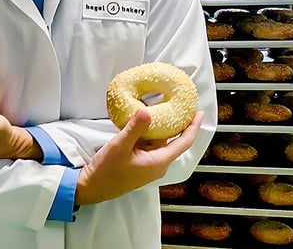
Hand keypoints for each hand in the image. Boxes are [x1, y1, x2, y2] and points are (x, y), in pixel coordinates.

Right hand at [74, 109, 203, 205]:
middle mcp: (158, 164)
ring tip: (159, 109)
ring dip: (160, 128)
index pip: (183, 142)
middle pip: (173, 141)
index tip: (199, 113)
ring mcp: (149, 165)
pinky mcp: (140, 164)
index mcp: (159, 162)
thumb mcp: (120, 146)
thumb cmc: (107, 171)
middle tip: (178, 105)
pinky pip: (150, 146)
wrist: (92, 187)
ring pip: (160, 143)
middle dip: (176, 124)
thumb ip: (135, 128)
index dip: (193, 127)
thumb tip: (147, 110)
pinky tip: (142, 123)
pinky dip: (149, 134)